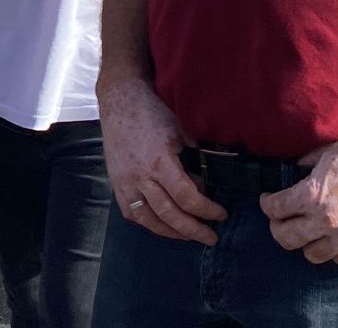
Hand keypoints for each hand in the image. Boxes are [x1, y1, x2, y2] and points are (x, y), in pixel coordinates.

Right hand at [98, 78, 225, 243]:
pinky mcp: (116, 182)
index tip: (221, 214)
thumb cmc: (152, 111)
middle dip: (192, 230)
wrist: (119, 100)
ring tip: (188, 236)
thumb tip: (212, 178)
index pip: (187, 198)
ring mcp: (125, 182)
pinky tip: (161, 224)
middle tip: (210, 237)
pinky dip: (147, 223)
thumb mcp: (182, 129)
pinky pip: (130, 212)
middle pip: (168, 215)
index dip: (207, 210)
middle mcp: (140, 177)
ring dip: (170, 232)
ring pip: (147, 219)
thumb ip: (196, 156)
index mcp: (160, 163)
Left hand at [260, 133, 337, 264]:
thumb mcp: (326, 153)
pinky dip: (331, 251)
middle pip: (286, 239)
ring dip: (305, 243)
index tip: (268, 200)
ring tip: (306, 231)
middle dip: (278, 228)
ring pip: (311, 254)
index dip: (266, 204)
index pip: (275, 209)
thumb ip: (305, 165)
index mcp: (312, 196)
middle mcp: (326, 221)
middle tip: (280, 220)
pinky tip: (330, 238)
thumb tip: (293, 171)